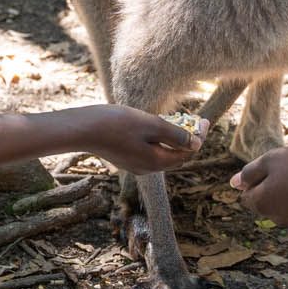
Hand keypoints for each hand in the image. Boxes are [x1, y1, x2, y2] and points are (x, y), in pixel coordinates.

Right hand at [69, 106, 198, 174]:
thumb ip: (175, 135)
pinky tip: (154, 126)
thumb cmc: (116, 124)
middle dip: (187, 139)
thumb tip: (196, 144)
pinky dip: (158, 140)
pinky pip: (149, 151)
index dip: (198, 137)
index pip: (187, 153)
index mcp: (156, 162)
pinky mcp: (126, 159)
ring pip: (162, 153)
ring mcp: (135, 165)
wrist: (83, 129)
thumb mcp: (151, 125)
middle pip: (176, 156)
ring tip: (175, 120)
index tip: (204, 120)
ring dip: (172, 139)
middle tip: (193, 119)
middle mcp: (147, 169)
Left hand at [232, 146, 287, 226]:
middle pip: (263, 200)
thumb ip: (250, 172)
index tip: (274, 167)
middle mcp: (273, 217)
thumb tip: (233, 183)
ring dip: (285, 191)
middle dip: (270, 185)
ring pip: (280, 203)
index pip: (246, 194)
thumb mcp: (272, 160)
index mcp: (261, 203)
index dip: (256, 178)